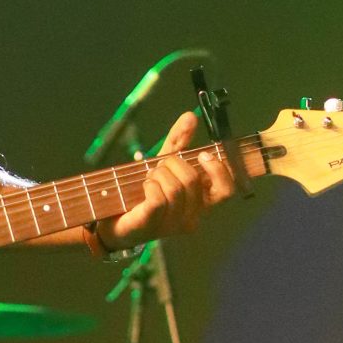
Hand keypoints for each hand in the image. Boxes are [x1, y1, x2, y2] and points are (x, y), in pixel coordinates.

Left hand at [100, 110, 234, 249]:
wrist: (115, 220)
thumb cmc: (144, 194)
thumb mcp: (164, 164)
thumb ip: (179, 141)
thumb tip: (190, 116)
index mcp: (201, 203)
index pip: (226, 190)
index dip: (219, 170)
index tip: (202, 155)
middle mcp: (192, 217)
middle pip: (193, 181)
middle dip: (173, 164)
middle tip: (160, 166)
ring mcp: (173, 225)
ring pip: (175, 188)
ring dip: (158, 174)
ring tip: (149, 177)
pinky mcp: (152, 225)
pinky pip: (158, 199)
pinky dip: (149, 185)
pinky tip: (144, 186)